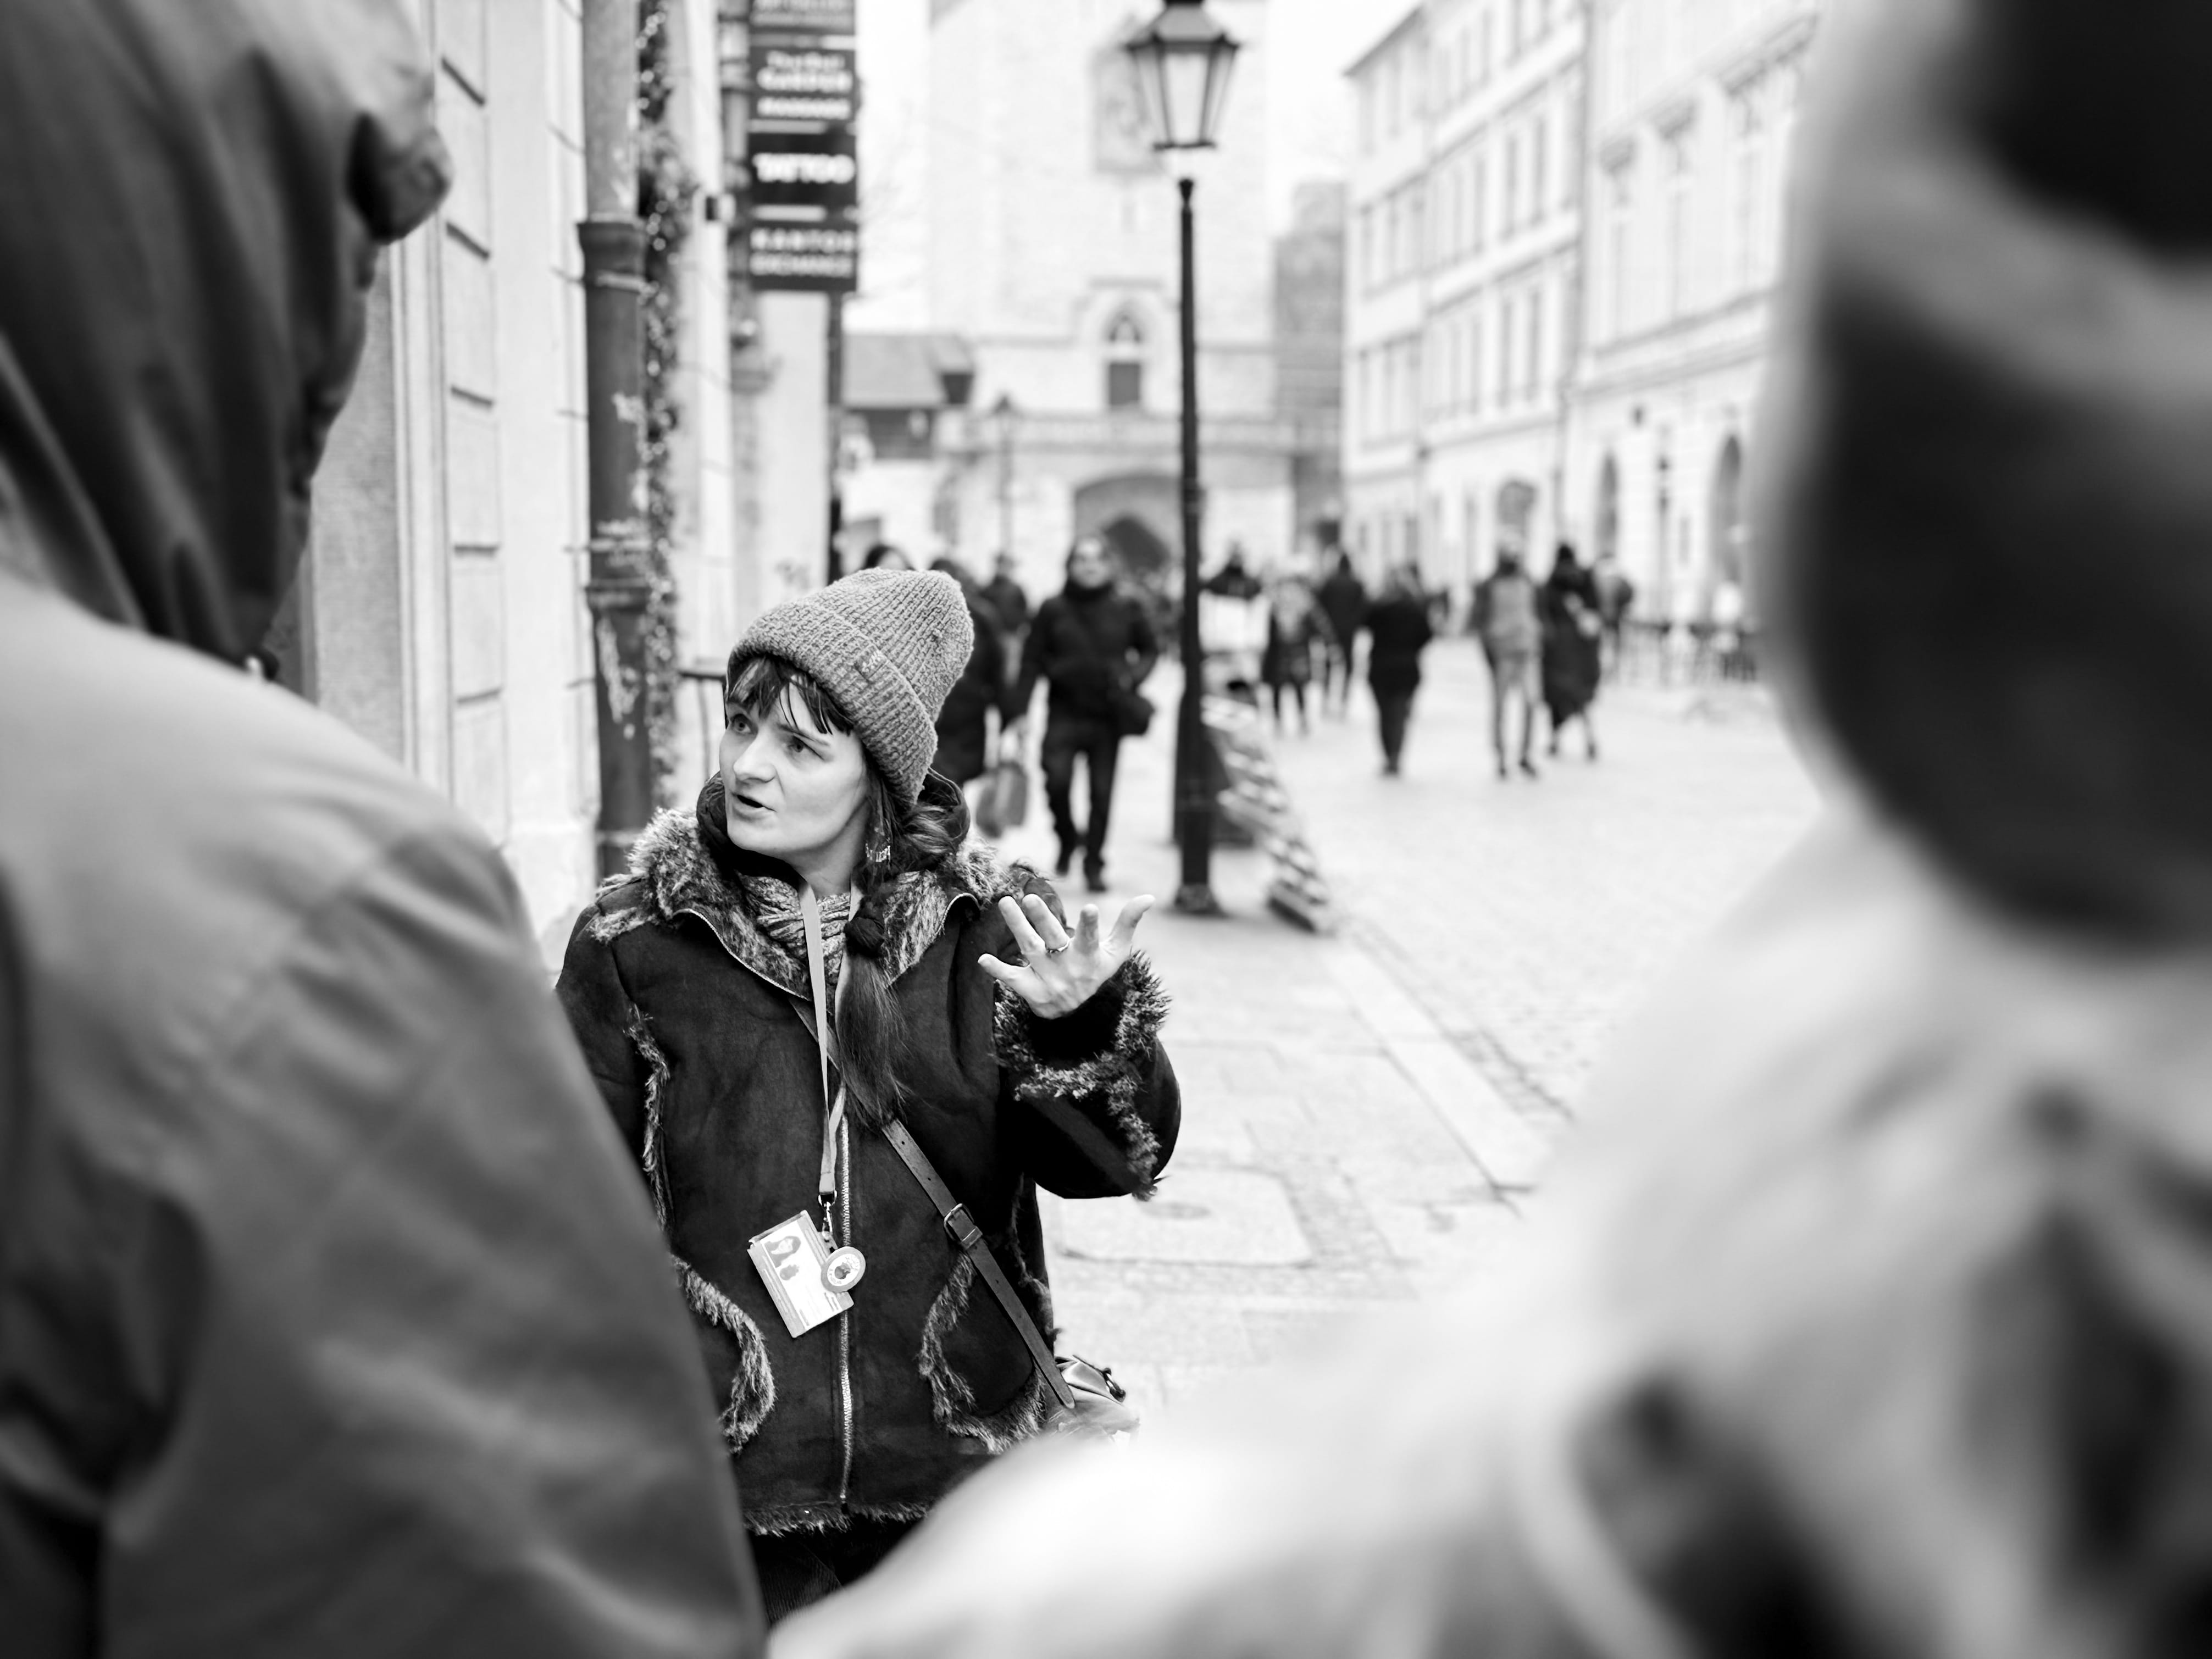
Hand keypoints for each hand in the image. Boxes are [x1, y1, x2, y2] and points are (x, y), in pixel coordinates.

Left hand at [979, 892, 1153, 1017]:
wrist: (1081, 1015)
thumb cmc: (1097, 971)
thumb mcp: (1115, 951)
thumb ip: (1128, 922)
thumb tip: (1150, 896)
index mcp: (1090, 958)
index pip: (1091, 939)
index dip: (1091, 925)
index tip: (1091, 908)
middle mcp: (1068, 969)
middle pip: (1053, 941)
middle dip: (1042, 919)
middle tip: (1029, 898)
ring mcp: (1048, 980)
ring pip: (1030, 950)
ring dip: (1017, 927)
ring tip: (1005, 902)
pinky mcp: (1030, 990)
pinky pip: (1012, 980)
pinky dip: (997, 970)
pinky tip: (983, 958)